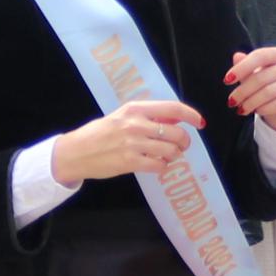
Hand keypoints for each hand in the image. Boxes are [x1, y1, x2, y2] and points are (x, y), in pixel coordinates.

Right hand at [55, 99, 199, 182]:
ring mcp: (134, 144)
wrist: (76, 152)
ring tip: (166, 156)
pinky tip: (156, 166)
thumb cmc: (99, 133)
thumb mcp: (122, 116)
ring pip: (170, 150)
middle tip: (180, 146)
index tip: (200, 122)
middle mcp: (136, 124)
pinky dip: (162, 167)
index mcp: (135, 109)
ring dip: (173, 155)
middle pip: (176, 132)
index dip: (191, 115)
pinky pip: (159, 166)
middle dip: (184, 142)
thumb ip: (146, 117)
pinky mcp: (130, 162)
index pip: (173, 108)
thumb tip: (174, 119)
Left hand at [224, 46, 275, 133]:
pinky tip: (256, 112)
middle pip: (261, 77)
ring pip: (268, 92)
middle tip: (231, 101)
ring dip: (250, 103)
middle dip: (242, 91)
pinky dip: (263, 109)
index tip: (227, 80)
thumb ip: (246, 67)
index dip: (241, 68)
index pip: (259, 56)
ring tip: (241, 109)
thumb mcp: (254, 76)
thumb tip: (236, 56)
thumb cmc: (267, 88)